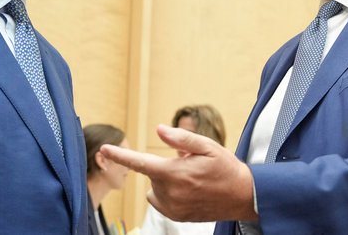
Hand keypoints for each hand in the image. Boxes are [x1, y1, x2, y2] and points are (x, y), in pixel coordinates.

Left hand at [99, 124, 257, 221]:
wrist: (244, 197)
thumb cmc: (226, 168)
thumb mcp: (207, 146)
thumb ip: (181, 139)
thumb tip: (159, 130)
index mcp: (174, 173)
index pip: (140, 163)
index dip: (120, 156)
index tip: (104, 149)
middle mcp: (170, 193)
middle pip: (153, 173)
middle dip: (166, 166)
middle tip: (190, 165)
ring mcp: (173, 207)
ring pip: (156, 187)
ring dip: (167, 181)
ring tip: (192, 180)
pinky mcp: (177, 217)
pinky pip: (161, 201)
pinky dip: (169, 194)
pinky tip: (190, 191)